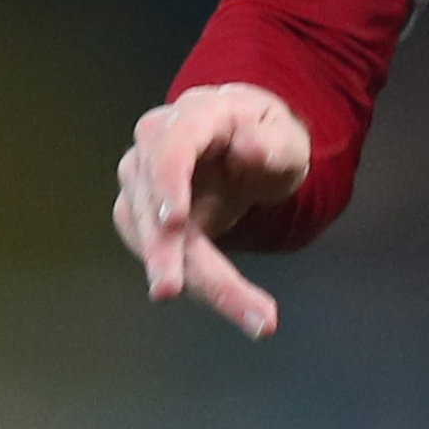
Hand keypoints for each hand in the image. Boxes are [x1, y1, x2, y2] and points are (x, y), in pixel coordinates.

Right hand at [111, 83, 310, 339]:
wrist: (246, 144)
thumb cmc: (265, 137)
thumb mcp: (286, 138)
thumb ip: (272, 144)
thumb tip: (249, 150)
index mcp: (195, 115)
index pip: (169, 145)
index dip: (167, 182)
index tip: (174, 223)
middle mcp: (155, 144)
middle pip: (150, 201)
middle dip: (162, 251)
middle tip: (171, 292)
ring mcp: (142, 180)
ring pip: (148, 235)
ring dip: (180, 276)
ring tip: (244, 314)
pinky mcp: (142, 214)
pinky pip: (158, 253)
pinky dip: (193, 282)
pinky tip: (232, 302)